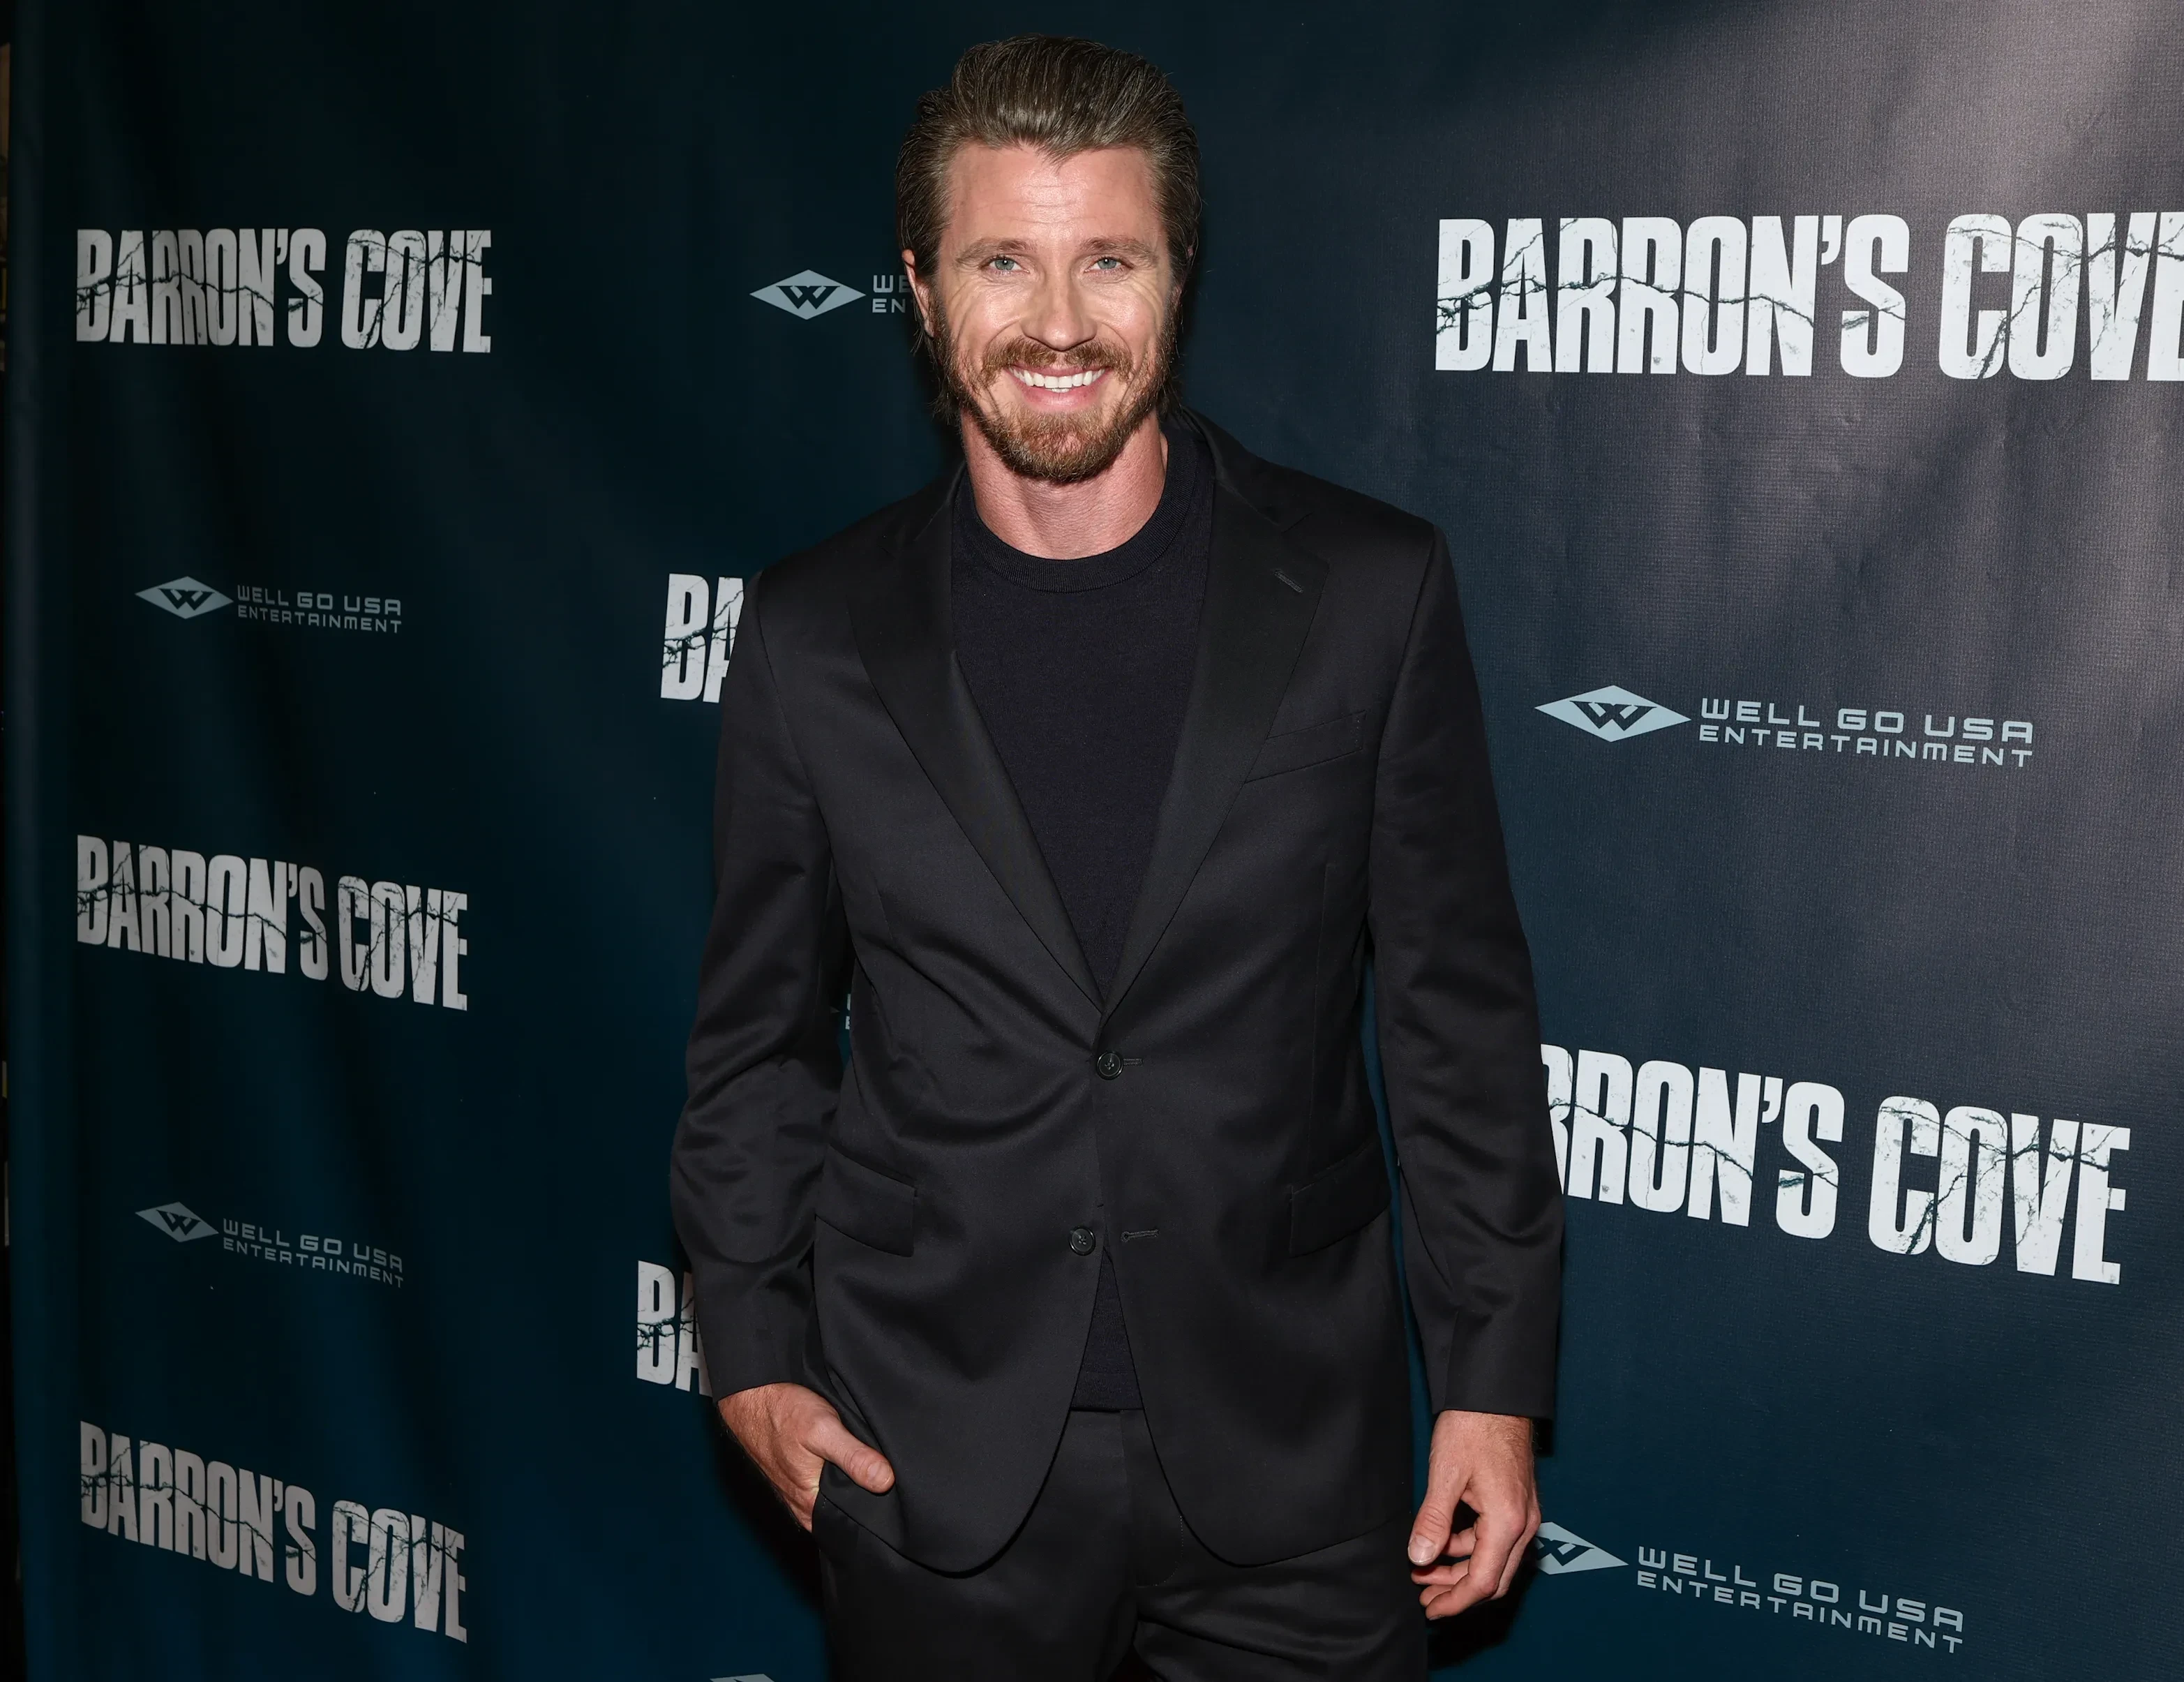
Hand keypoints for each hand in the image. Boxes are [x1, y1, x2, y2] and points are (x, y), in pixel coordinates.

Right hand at [718, 1382, 895, 1529]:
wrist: (752, 1396)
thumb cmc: (783, 1413)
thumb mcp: (823, 1430)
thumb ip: (853, 1457)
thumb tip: (886, 1482)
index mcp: (809, 1506)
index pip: (851, 1526)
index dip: (876, 1515)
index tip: (899, 1500)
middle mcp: (804, 1505)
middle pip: (845, 1512)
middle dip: (868, 1501)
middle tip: (893, 1482)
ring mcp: (800, 1492)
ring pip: (837, 1498)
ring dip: (854, 1486)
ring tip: (877, 1470)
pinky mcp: (800, 1476)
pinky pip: (827, 1486)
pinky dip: (841, 1476)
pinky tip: (855, 1460)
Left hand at [1407, 1409, 1539, 1618]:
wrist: (1496, 1395)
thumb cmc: (1473, 1427)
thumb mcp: (1446, 1474)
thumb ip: (1433, 1520)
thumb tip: (1419, 1558)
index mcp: (1508, 1521)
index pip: (1483, 1581)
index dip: (1455, 1601)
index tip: (1430, 1609)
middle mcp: (1523, 1524)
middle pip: (1493, 1579)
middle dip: (1458, 1591)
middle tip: (1424, 1594)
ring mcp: (1523, 1514)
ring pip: (1494, 1560)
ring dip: (1460, 1569)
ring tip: (1423, 1568)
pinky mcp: (1516, 1504)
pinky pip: (1495, 1540)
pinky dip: (1468, 1548)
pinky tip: (1441, 1544)